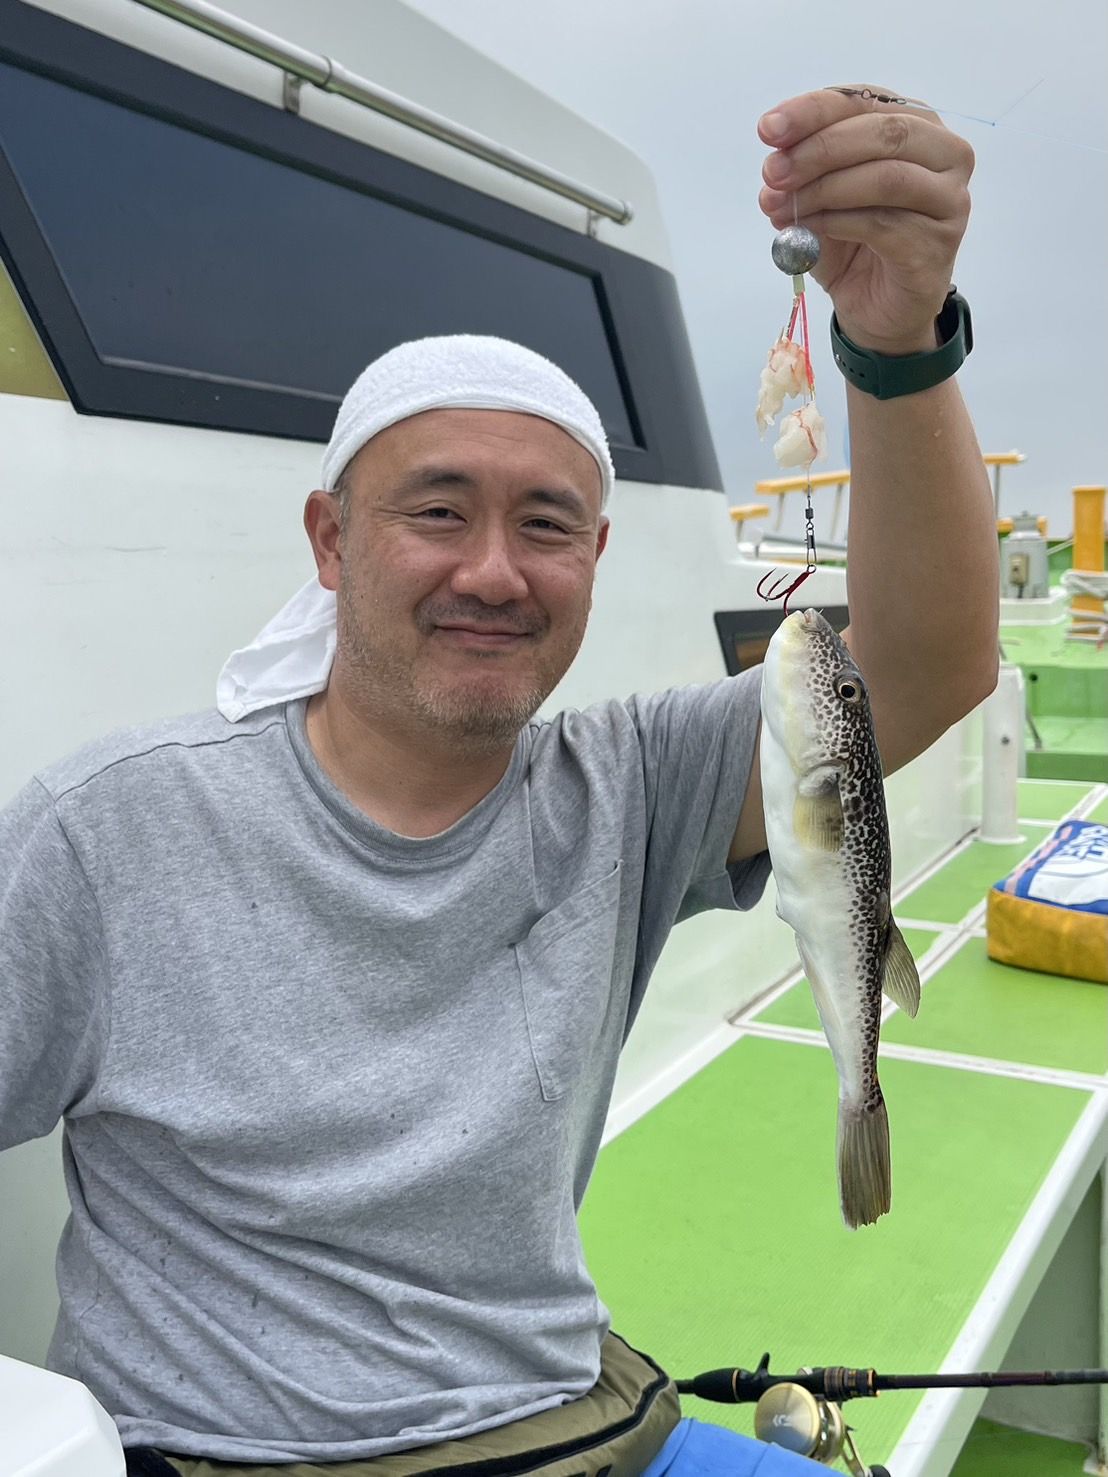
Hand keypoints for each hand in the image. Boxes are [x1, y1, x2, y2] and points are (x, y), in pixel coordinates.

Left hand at [757, 87, 973, 353]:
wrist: (878, 310)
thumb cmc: (853, 244)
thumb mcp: (820, 199)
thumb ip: (804, 172)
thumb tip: (774, 160)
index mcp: (916, 125)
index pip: (864, 100)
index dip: (813, 111)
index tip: (767, 129)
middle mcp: (945, 154)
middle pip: (882, 132)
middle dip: (817, 150)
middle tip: (772, 173)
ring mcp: (948, 199)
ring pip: (885, 177)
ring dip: (823, 189)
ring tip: (781, 207)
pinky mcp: (937, 244)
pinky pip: (882, 224)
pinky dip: (835, 223)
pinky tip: (806, 231)